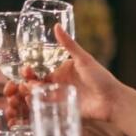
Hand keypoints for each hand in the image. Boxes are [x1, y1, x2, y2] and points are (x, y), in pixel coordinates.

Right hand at [4, 25, 122, 126]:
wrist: (111, 100)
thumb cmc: (101, 77)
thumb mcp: (83, 59)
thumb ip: (69, 44)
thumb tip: (56, 25)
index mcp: (61, 70)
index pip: (40, 70)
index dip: (30, 71)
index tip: (25, 70)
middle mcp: (58, 84)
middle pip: (36, 84)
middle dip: (27, 84)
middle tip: (23, 84)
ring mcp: (59, 97)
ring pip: (38, 96)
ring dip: (29, 95)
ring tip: (25, 94)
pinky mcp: (61, 109)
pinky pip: (45, 107)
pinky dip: (35, 106)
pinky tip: (29, 104)